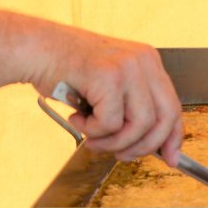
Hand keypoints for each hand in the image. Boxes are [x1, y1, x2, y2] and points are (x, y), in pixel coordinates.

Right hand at [35, 28, 183, 162]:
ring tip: (91, 137)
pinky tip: (76, 118)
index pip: (172, 106)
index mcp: (148, 62)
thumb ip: (130, 108)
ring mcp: (128, 67)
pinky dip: (92, 130)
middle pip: (164, 118)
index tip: (170, 158)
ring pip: (139, 125)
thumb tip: (146, 144)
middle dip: (143, 146)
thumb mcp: (109, 86)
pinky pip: (110, 123)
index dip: (172, 136)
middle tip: (120, 155)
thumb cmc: (66, 70)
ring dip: (112, 142)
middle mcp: (144, 61)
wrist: (35, 49)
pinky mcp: (108, 76)